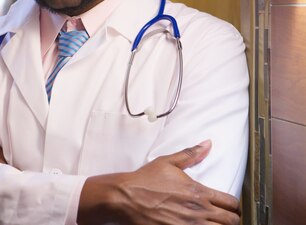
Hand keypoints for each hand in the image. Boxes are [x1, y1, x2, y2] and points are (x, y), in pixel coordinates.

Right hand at [77, 140, 240, 224]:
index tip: (230, 206)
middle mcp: (198, 211)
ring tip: (212, 223)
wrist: (126, 197)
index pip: (231, 203)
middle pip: (231, 221)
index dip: (234, 205)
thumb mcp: (167, 162)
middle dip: (231, 219)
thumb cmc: (144, 180)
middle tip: (224, 218)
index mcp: (198, 193)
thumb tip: (207, 144)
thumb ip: (190, 154)